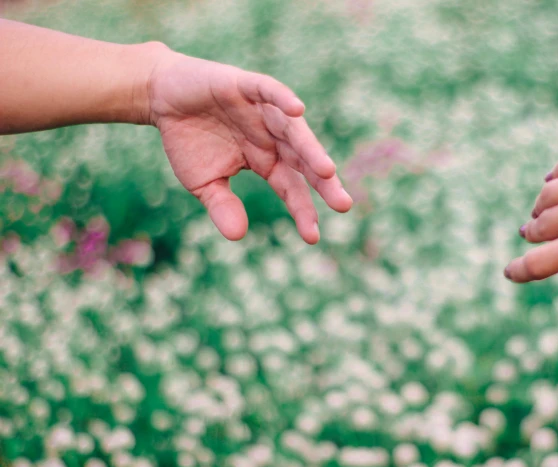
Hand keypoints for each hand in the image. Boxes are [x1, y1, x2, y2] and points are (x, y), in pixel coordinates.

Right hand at [145, 50, 351, 242]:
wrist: (162, 97)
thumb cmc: (188, 139)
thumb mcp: (203, 182)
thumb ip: (222, 205)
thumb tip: (238, 236)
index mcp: (267, 160)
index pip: (291, 188)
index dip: (303, 210)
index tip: (313, 237)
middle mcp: (272, 136)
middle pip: (303, 160)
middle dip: (324, 182)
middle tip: (343, 204)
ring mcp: (262, 111)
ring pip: (292, 129)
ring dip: (310, 148)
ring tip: (328, 171)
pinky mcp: (245, 85)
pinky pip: (268, 90)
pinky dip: (282, 98)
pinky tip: (298, 110)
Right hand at [504, 139, 557, 309]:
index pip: (537, 263)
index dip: (518, 271)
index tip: (509, 273)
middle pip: (539, 228)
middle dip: (533, 237)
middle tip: (532, 238)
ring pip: (546, 196)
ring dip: (540, 210)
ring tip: (543, 214)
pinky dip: (554, 180)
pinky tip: (555, 185)